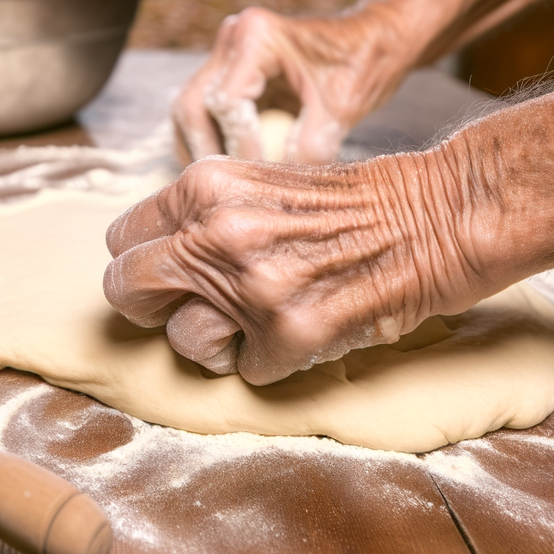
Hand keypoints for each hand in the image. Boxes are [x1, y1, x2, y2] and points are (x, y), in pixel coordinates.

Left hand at [101, 151, 495, 384]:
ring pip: (181, 341)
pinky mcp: (288, 334)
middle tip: (186, 309)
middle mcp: (217, 235)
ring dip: (212, 344)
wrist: (433, 217)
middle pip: (126, 290)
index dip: (139, 263)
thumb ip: (203, 214)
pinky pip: (245, 370)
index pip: (121, 240)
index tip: (163, 275)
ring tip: (254, 324)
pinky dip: (270, 360)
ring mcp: (252, 287)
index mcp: (204, 189)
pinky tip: (302, 329)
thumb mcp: (259, 182)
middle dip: (151, 306)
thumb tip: (155, 258)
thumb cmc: (352, 202)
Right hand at [172, 3, 419, 165]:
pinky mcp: (229, 72)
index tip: (262, 175)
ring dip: (202, 148)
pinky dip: (211, 141)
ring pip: (189, 109)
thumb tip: (275, 188)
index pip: (225, 102)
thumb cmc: (363, 64)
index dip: (240, 145)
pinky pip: (203, 112)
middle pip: (191, 104)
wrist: (373, 42)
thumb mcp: (341, 109)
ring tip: (225, 183)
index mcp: (258, 35)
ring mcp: (227, 54)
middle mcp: (233, 38)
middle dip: (206, 151)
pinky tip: (230, 168)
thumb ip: (309, 147)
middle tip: (226, 189)